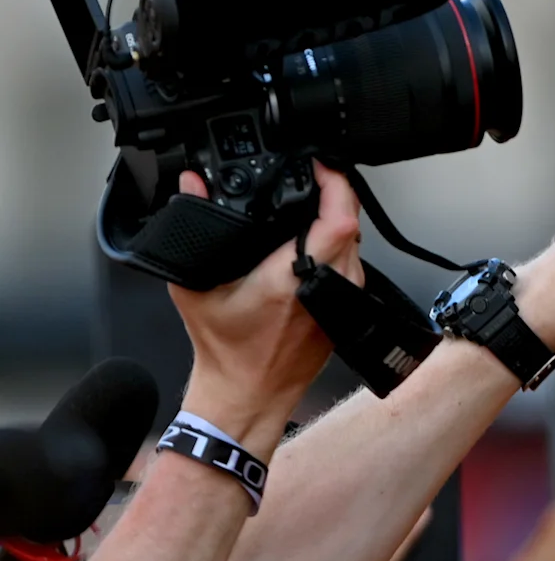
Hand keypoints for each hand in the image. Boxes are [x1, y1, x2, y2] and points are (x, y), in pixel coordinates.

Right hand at [171, 166, 357, 450]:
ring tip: (312, 205)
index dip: (336, 185)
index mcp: (292, 278)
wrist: (247, 394)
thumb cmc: (224, 351)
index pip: (338, 219)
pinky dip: (339, 245)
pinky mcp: (349, 305)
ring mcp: (345, 295)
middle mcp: (328, 284)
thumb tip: (191, 185)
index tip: (321, 166)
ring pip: (357, 241)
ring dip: (338, 220)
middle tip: (314, 179)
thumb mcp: (194, 288)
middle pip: (352, 222)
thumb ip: (193, 229)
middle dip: (335, 195)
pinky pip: (354, 261)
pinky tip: (316, 239)